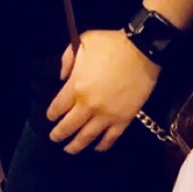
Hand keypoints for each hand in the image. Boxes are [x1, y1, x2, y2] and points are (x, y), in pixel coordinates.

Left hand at [46, 29, 158, 154]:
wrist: (142, 50)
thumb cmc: (111, 44)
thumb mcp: (83, 42)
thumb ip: (67, 59)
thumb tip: (61, 78)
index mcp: (76, 87)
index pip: (57, 108)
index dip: (51, 114)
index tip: (50, 117)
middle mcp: (88, 106)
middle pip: (69, 126)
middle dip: (59, 134)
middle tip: (54, 138)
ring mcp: (106, 115)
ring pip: (87, 137)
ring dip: (76, 145)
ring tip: (70, 149)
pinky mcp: (123, 119)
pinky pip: (110, 138)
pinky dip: (102, 145)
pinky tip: (97, 147)